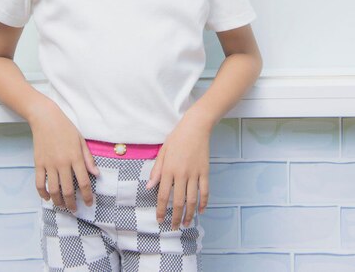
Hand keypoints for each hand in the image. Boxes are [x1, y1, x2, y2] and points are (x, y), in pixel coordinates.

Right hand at [29, 100, 99, 211]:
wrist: (46, 118)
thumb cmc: (66, 128)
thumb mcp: (81, 140)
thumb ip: (88, 158)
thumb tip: (96, 174)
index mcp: (75, 157)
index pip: (83, 182)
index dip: (87, 196)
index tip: (89, 203)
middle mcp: (62, 163)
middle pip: (68, 191)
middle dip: (72, 204)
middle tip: (75, 210)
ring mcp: (49, 164)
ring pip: (53, 190)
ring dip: (58, 202)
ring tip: (62, 206)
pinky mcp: (38, 164)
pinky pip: (39, 184)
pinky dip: (43, 194)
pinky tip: (47, 198)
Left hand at [145, 113, 209, 229]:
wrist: (195, 127)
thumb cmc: (177, 138)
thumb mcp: (162, 151)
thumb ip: (156, 170)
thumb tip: (149, 187)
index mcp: (168, 169)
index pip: (163, 195)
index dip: (161, 210)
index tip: (160, 220)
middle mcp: (181, 174)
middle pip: (178, 201)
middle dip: (176, 217)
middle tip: (173, 227)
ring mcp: (194, 173)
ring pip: (192, 199)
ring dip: (189, 214)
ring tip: (187, 223)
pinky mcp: (205, 172)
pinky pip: (205, 191)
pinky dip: (203, 202)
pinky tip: (200, 210)